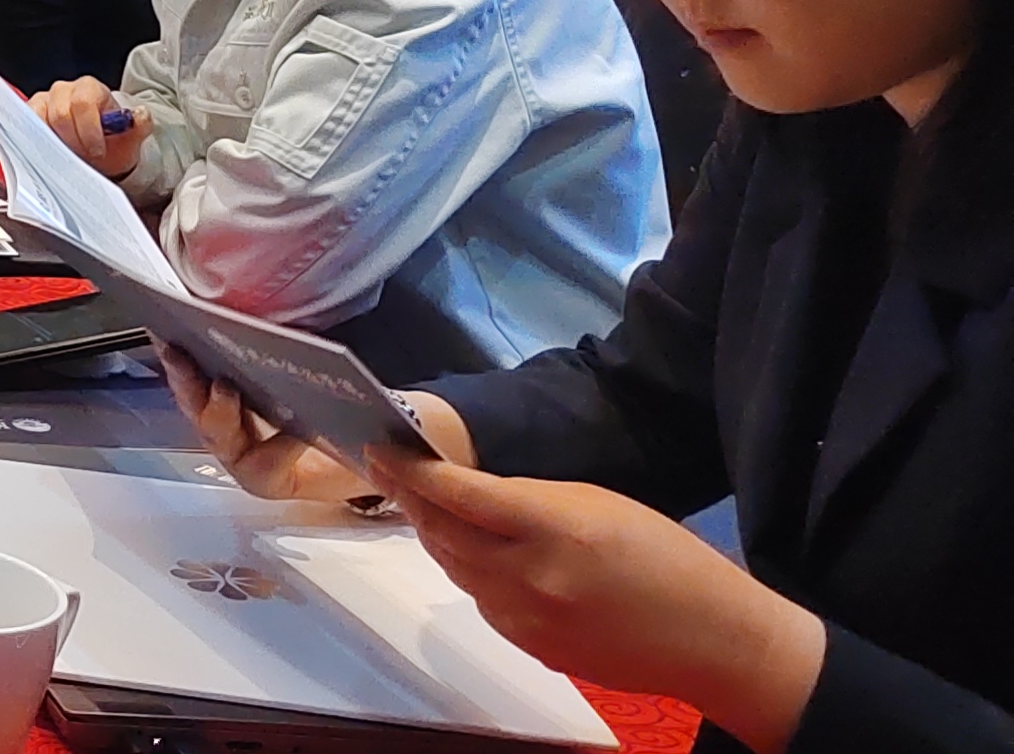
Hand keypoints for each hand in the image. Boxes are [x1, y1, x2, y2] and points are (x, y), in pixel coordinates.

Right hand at [31, 78, 151, 178]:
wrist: (101, 148)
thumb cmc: (113, 140)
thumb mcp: (132, 134)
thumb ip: (140, 124)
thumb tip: (138, 115)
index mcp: (89, 88)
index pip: (83, 102)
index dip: (89, 129)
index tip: (97, 151)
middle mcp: (63, 91)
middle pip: (59, 114)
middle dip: (73, 141)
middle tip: (84, 157)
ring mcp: (44, 102)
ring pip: (40, 121)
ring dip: (55, 144)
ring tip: (70, 157)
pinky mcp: (30, 116)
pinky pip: (26, 126)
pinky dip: (36, 142)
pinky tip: (50, 154)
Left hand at [157, 345, 468, 503]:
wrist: (342, 447)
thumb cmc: (357, 445)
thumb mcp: (372, 452)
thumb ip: (369, 445)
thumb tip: (387, 421)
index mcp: (277, 479)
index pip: (268, 470)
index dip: (280, 451)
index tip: (299, 431)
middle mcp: (242, 462)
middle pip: (222, 440)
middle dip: (218, 412)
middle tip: (221, 383)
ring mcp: (225, 437)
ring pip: (199, 413)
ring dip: (188, 381)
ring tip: (177, 346)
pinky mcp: (215, 411)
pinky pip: (195, 391)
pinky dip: (186, 365)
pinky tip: (174, 334)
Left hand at [372, 451, 824, 751]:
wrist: (713, 641)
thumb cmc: (669, 558)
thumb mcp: (602, 504)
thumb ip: (533, 501)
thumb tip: (475, 497)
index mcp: (555, 528)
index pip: (461, 495)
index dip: (413, 471)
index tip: (381, 447)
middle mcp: (529, 576)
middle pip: (443, 533)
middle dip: (410, 498)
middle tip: (387, 469)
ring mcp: (525, 618)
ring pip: (455, 568)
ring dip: (434, 534)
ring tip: (418, 503)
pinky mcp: (530, 646)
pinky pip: (481, 600)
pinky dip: (467, 571)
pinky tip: (471, 551)